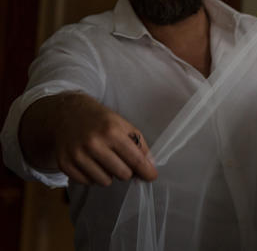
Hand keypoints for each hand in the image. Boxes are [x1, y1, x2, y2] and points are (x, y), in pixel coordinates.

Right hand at [19, 92, 157, 185]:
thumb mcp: (123, 124)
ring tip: (105, 160)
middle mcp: (93, 144)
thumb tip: (149, 166)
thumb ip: (139, 144)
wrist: (67, 113)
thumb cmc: (99, 120)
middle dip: (127, 170)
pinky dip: (92, 176)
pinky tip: (91, 163)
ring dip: (109, 174)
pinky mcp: (64, 164)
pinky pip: (87, 182)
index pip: (135, 160)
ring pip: (104, 181)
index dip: (146, 171)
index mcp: (111, 131)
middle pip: (122, 174)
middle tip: (122, 161)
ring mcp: (77, 155)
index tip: (151, 176)